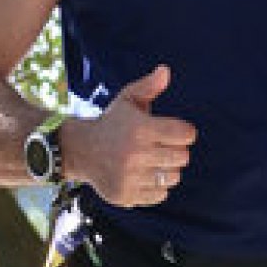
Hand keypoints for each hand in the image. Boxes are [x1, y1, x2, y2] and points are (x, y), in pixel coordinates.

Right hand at [64, 64, 197, 207]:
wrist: (81, 150)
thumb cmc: (112, 123)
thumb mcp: (127, 99)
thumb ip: (149, 86)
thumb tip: (165, 70)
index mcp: (140, 129)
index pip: (186, 134)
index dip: (184, 132)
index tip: (173, 131)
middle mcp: (135, 154)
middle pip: (182, 157)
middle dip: (177, 151)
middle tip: (161, 147)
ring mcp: (130, 177)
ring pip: (173, 177)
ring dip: (168, 170)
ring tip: (153, 161)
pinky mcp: (126, 195)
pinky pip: (160, 194)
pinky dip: (156, 187)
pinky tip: (144, 175)